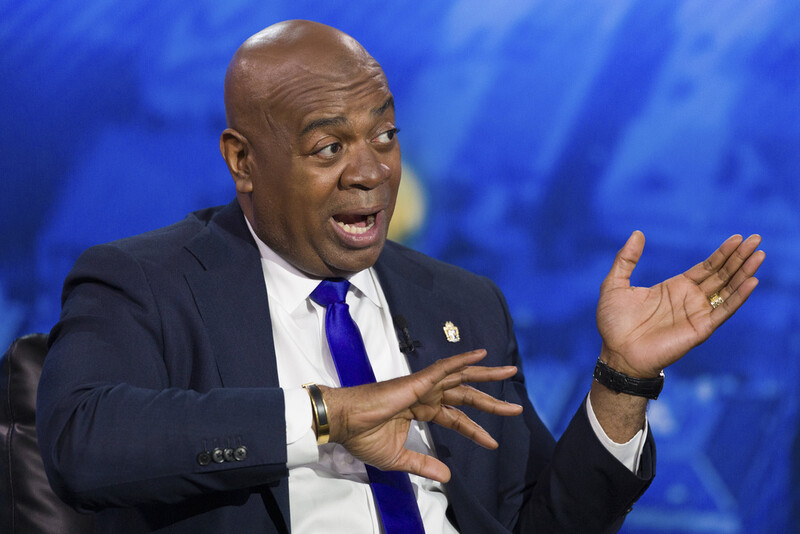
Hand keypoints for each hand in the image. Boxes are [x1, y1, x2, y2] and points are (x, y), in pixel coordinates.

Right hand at [320, 349, 520, 482]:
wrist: (344, 423)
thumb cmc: (363, 437)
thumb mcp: (399, 458)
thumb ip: (423, 464)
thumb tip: (447, 478)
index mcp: (421, 410)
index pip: (456, 419)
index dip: (475, 430)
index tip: (493, 443)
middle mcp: (426, 395)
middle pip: (465, 395)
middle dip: (491, 401)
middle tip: (516, 408)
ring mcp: (423, 385)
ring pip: (461, 377)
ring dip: (486, 374)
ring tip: (510, 373)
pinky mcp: (417, 381)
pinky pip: (444, 368)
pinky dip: (462, 360)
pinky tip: (481, 356)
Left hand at [596, 231, 763, 377]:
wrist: (616, 352)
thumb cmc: (614, 323)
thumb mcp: (615, 284)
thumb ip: (626, 259)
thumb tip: (638, 233)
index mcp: (675, 287)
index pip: (706, 266)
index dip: (723, 252)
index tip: (738, 237)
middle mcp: (690, 299)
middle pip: (722, 274)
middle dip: (739, 257)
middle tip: (757, 238)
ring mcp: (697, 313)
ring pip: (728, 289)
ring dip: (744, 272)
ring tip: (759, 254)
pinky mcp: (700, 329)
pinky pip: (724, 311)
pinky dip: (738, 297)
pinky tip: (751, 281)